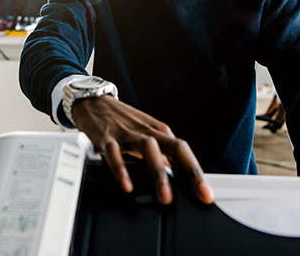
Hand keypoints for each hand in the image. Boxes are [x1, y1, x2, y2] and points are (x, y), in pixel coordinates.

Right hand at [71, 96, 213, 205]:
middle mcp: (147, 131)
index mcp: (159, 131)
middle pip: (175, 148)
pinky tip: (127, 185)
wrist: (93, 102)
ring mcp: (127, 133)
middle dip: (190, 172)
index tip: (206, 194)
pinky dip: (122, 170)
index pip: (184, 152)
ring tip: (165, 197)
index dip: (197, 173)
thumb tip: (178, 178)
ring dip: (159, 173)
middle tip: (199, 194)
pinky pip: (115, 153)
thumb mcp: (146, 134)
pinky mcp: (107, 137)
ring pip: (149, 149)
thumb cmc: (122, 121)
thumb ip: (161, 154)